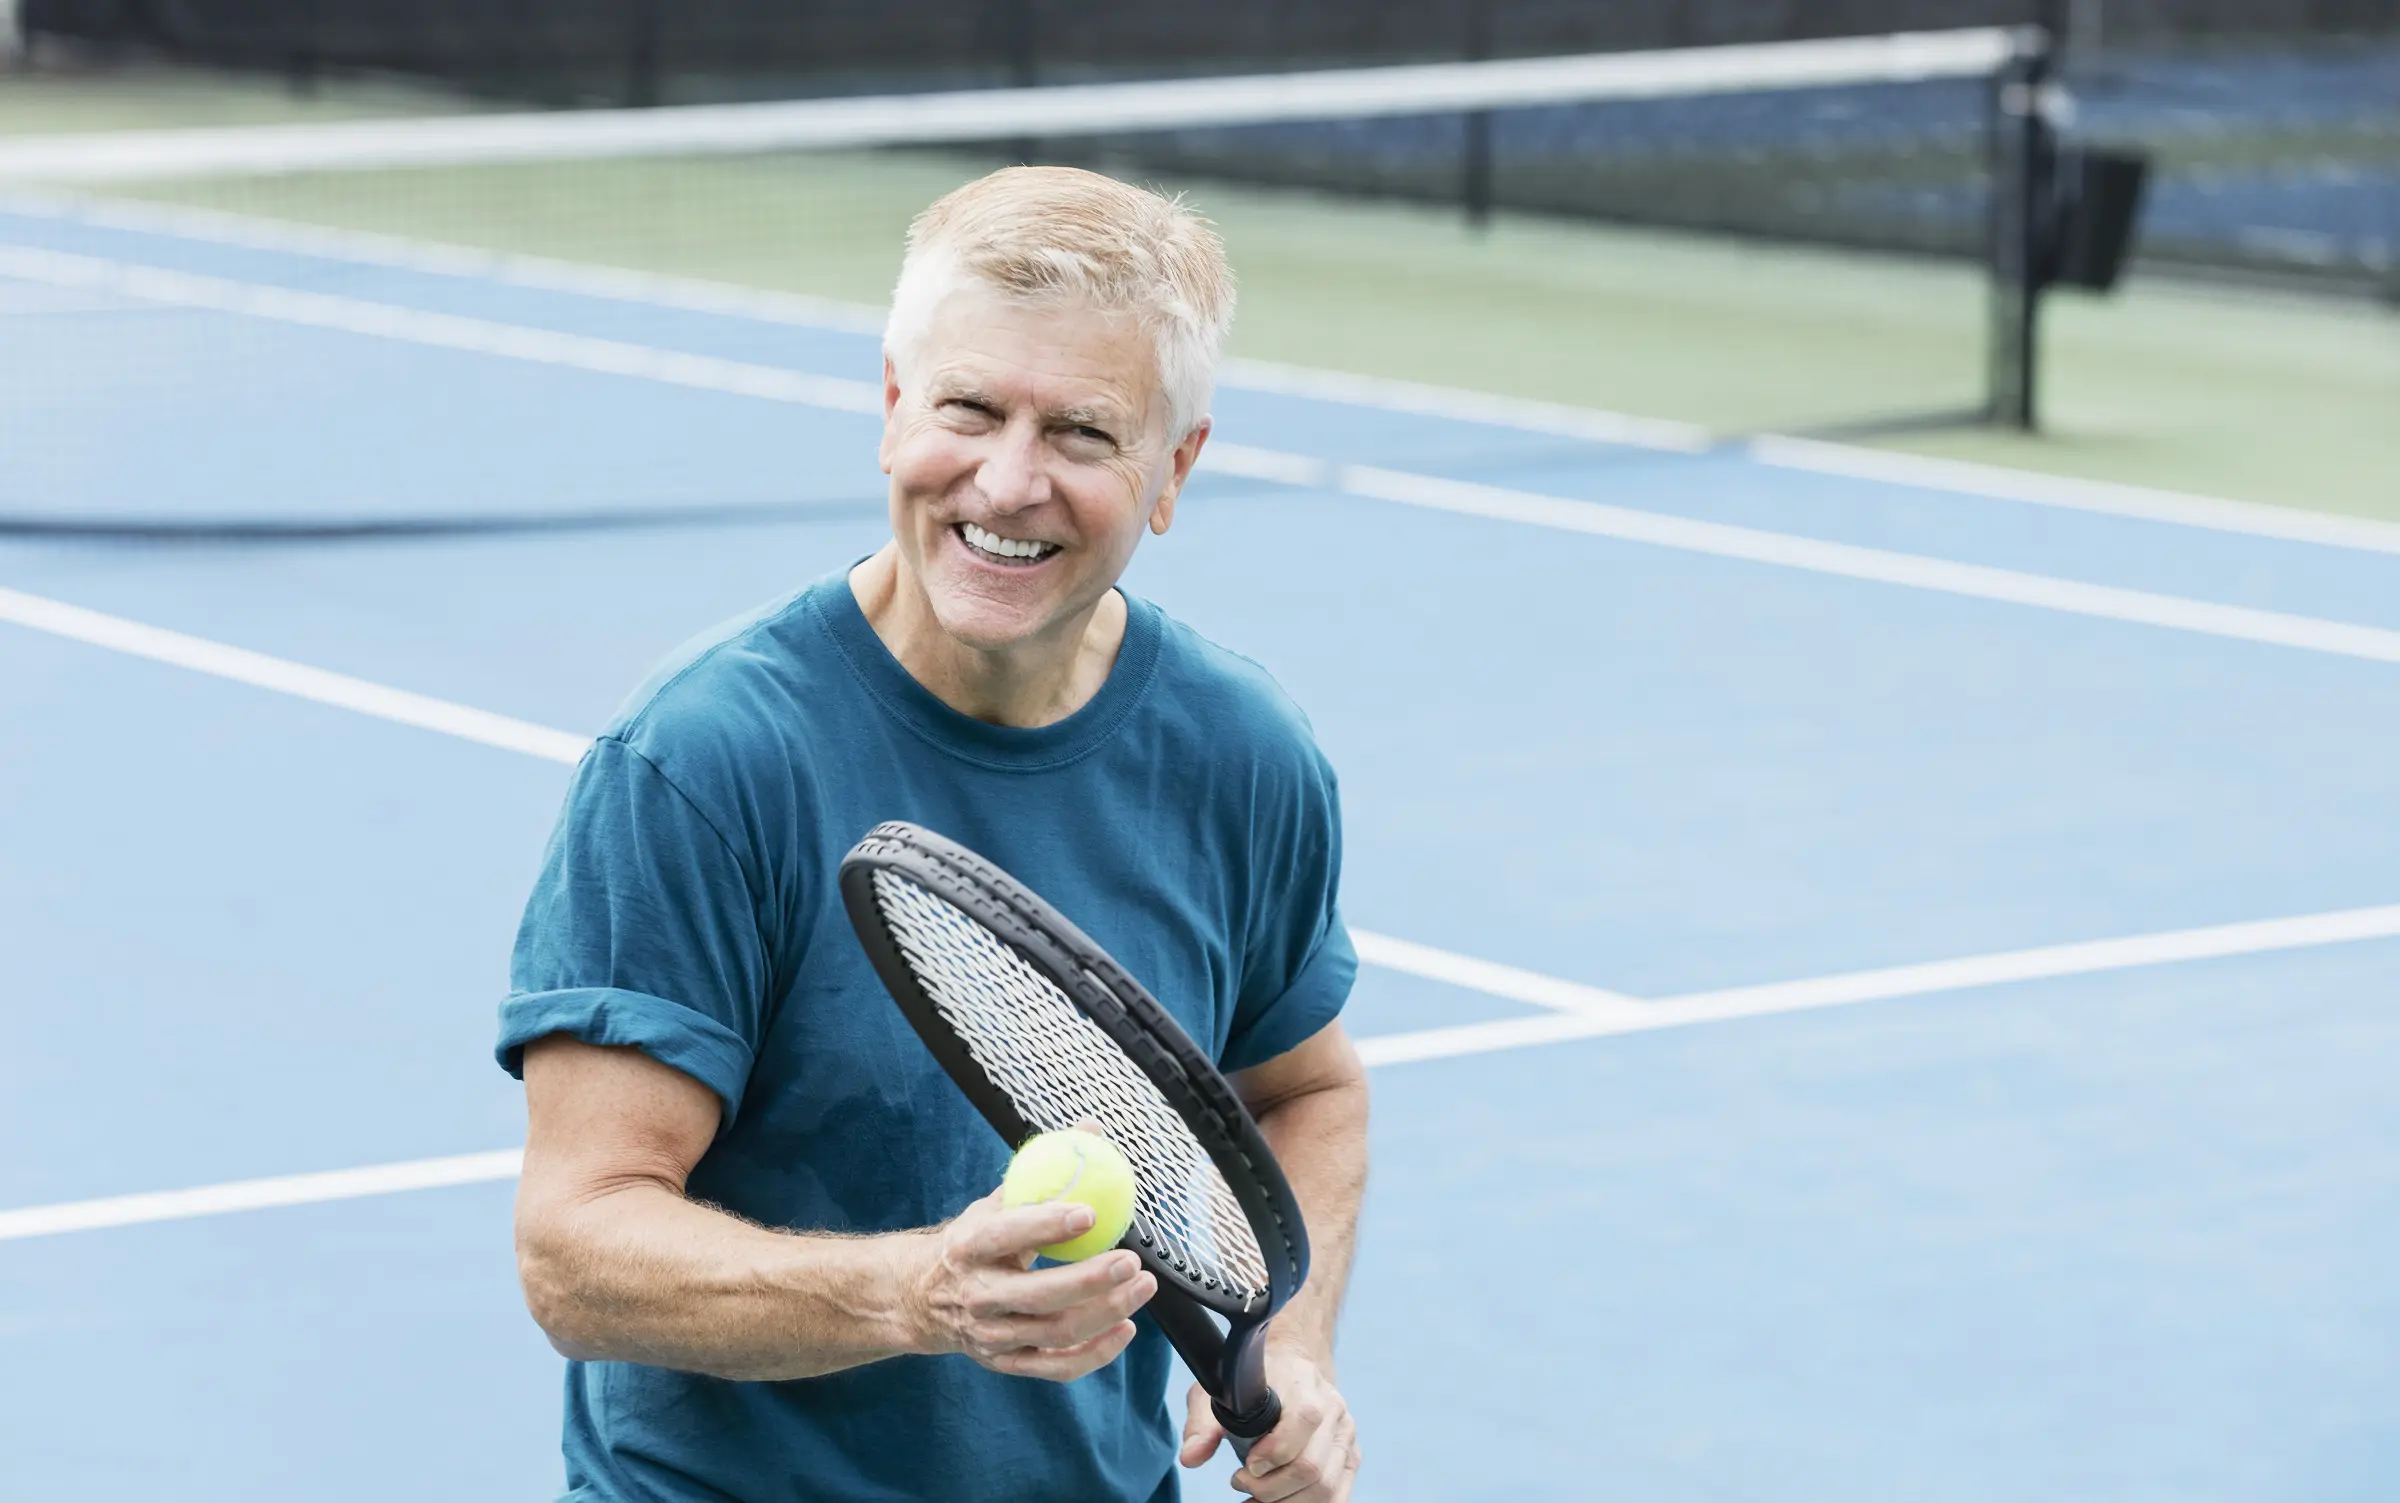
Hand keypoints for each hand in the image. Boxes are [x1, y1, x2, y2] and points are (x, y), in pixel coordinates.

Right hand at [902, 1188, 1156, 1380]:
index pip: (1006, 1236)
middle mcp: (977, 1296)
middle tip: (1131, 1260)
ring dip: (1105, 1312)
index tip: (1090, 1212)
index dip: (1047, 1225)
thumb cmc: (972, 1244)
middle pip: (1037, 1296)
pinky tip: (1126, 1328)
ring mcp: (992, 1336)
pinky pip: (1057, 1366)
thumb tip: (1092, 1129)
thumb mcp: (995, 1203)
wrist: (922, 1300)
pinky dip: (1096, 1354)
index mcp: (968, 1247)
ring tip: (1142, 1286)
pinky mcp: (1007, 1363)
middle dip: (1089, 1281)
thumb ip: (1043, 1172)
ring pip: (1054, 1333)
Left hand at [1179, 1344, 1357, 1500]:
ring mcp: (1345, 1435)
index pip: (1304, 1419)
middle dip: (1270, 1488)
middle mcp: (1333, 1408)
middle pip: (1311, 1467)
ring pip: (1325, 1488)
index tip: (1247, 1464)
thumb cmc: (1253, 1381)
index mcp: (1304, 1383)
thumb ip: (1202, 1423)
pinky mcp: (1349, 1456)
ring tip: (1255, 1496)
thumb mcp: (1219, 1391)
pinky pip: (1337, 1497)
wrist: (1290, 1369)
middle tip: (1241, 1481)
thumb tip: (1190, 1458)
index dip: (1274, 1452)